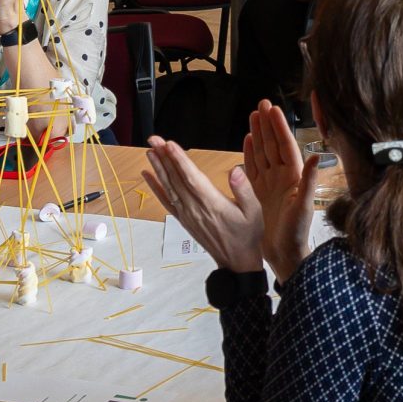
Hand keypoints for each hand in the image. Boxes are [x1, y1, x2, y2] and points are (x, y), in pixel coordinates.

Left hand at [141, 137, 263, 273]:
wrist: (236, 262)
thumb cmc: (247, 235)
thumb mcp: (255, 212)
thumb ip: (245, 190)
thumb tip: (236, 170)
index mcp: (213, 204)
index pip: (192, 178)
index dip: (179, 160)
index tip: (169, 145)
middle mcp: (196, 208)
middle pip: (176, 179)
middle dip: (164, 157)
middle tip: (154, 139)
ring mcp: (187, 214)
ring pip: (169, 187)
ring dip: (158, 168)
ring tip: (150, 150)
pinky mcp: (184, 219)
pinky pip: (166, 201)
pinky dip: (155, 187)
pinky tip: (147, 175)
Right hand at [241, 103, 315, 281]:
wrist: (285, 255)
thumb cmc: (295, 234)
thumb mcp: (303, 207)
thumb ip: (308, 181)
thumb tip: (316, 156)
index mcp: (294, 178)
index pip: (286, 146)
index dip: (279, 128)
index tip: (274, 110)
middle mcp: (284, 178)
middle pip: (274, 145)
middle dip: (268, 125)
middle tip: (262, 104)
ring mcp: (272, 184)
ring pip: (263, 153)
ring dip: (259, 135)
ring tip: (254, 116)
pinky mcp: (262, 193)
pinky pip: (255, 168)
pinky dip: (251, 154)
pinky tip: (248, 140)